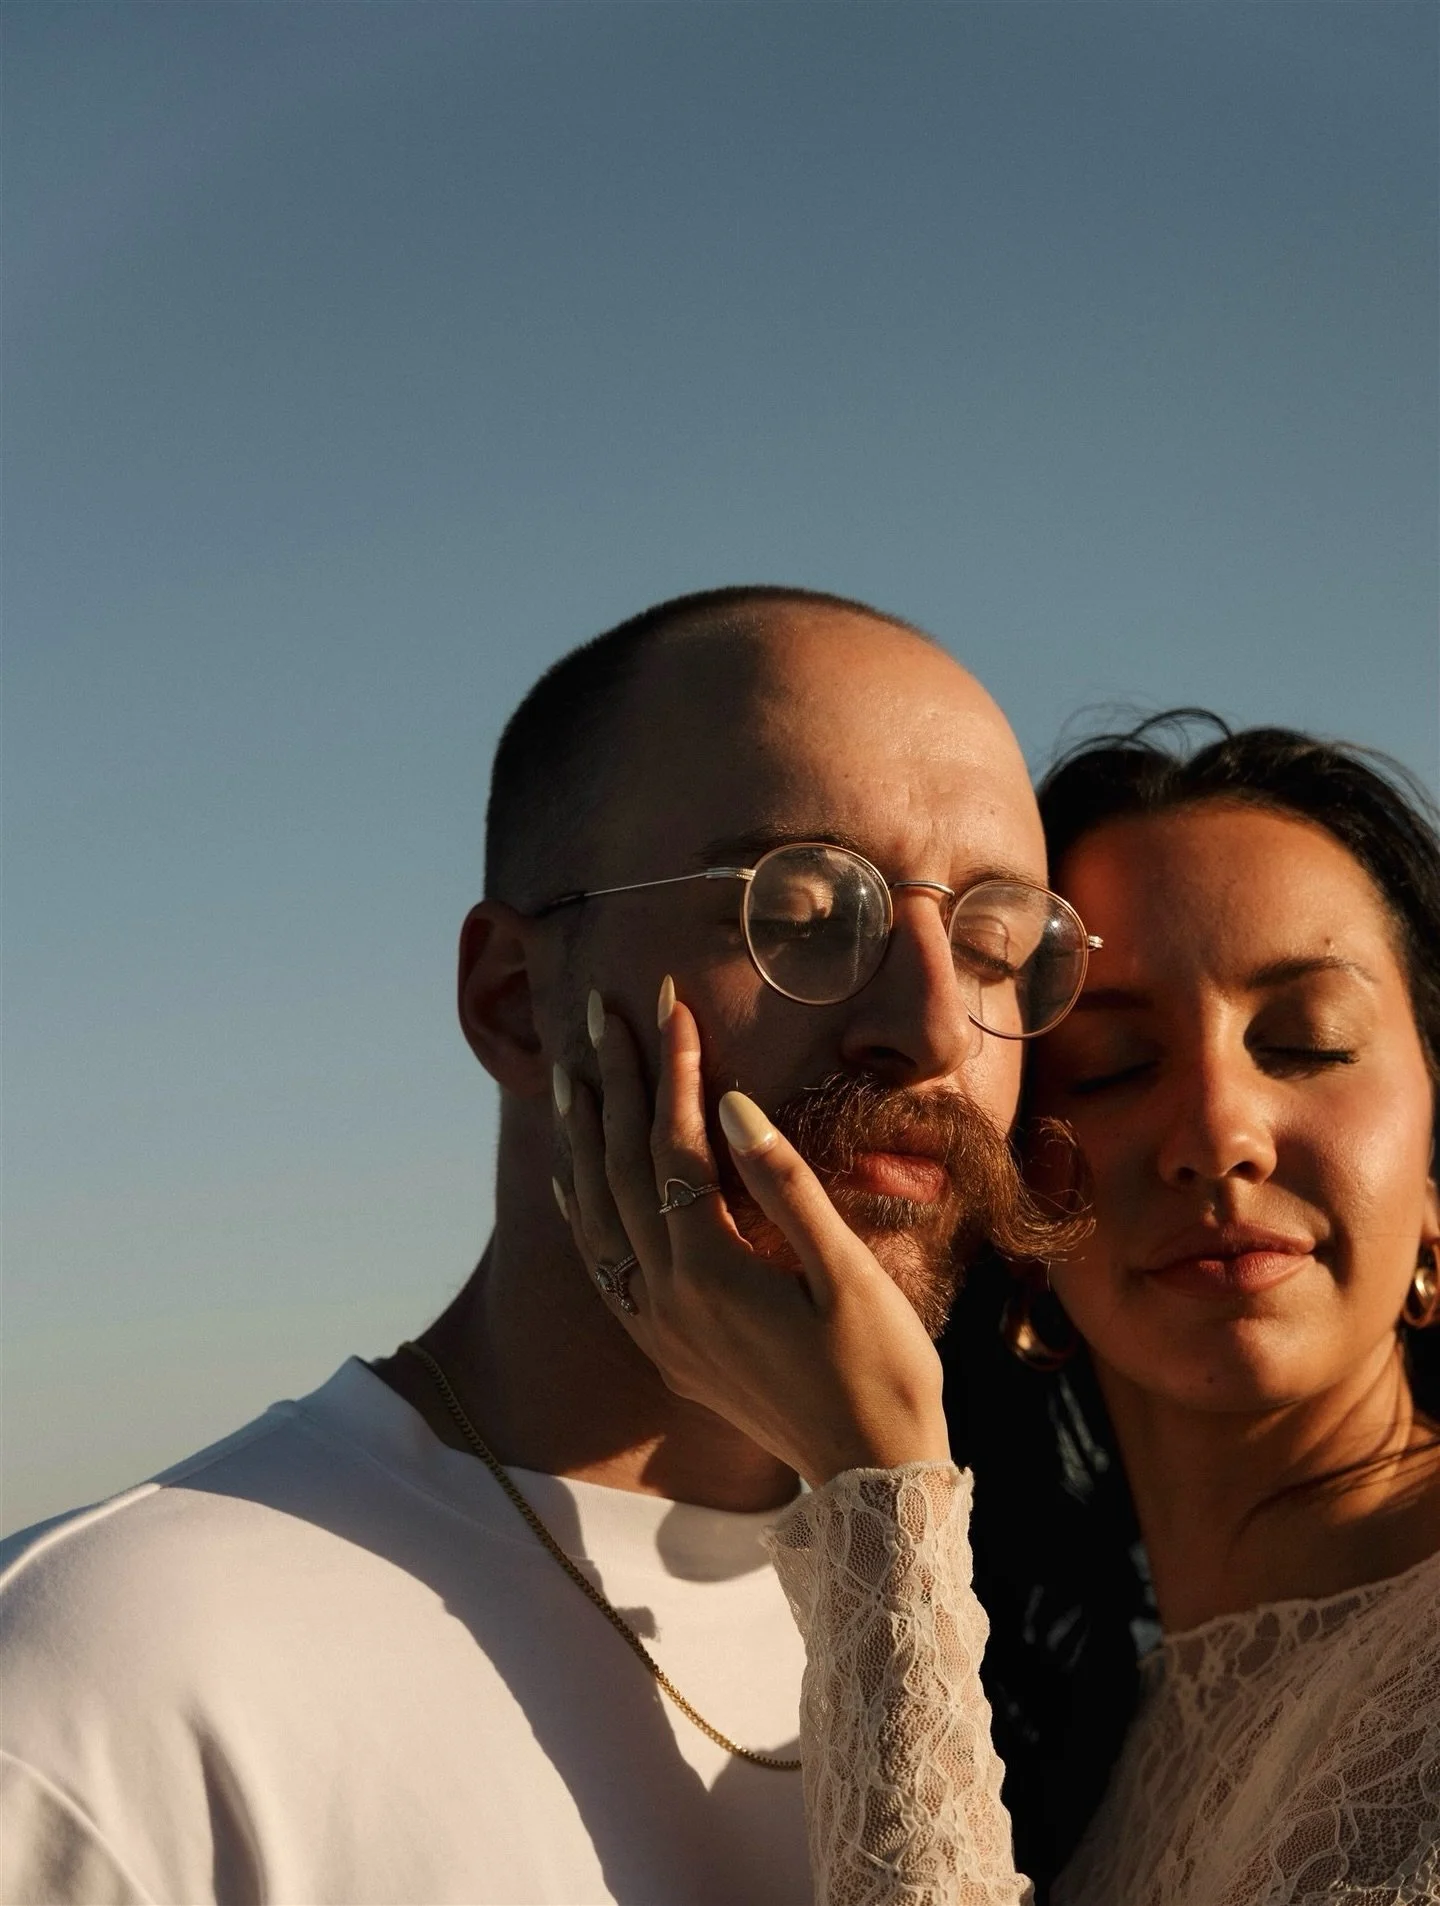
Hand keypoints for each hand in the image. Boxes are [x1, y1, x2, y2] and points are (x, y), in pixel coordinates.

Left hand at [552, 978, 950, 1487]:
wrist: (870, 1479)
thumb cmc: (881, 1372)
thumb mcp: (849, 1276)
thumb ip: (786, 1186)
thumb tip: (733, 1106)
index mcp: (710, 1271)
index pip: (676, 1143)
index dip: (673, 1067)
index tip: (670, 1000)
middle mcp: (664, 1296)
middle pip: (621, 1166)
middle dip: (612, 1082)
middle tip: (600, 1011)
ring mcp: (656, 1326)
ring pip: (597, 1211)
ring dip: (583, 1137)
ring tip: (571, 1073)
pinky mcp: (664, 1348)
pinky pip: (599, 1262)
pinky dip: (581, 1208)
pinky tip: (573, 1180)